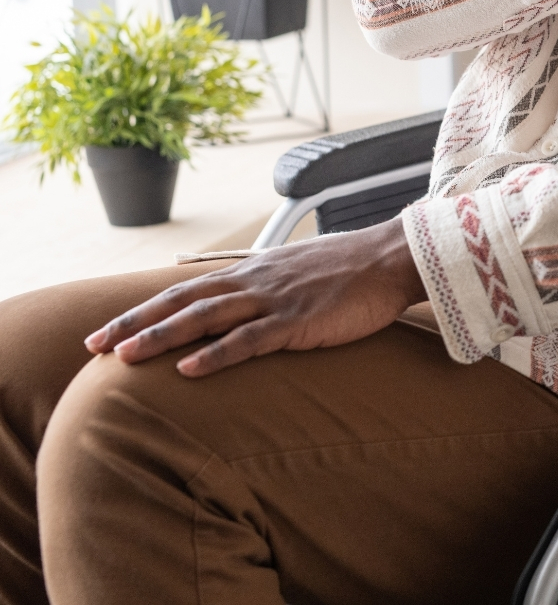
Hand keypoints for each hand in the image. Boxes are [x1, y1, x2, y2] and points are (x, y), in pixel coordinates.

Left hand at [84, 217, 426, 376]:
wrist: (394, 259)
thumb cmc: (353, 271)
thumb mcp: (301, 273)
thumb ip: (270, 287)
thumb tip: (246, 305)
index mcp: (255, 271)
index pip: (187, 290)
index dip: (145, 309)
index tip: (109, 329)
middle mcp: (256, 281)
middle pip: (182, 301)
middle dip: (135, 323)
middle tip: (92, 344)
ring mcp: (275, 299)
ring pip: (205, 318)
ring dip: (161, 337)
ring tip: (124, 357)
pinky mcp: (299, 319)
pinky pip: (249, 340)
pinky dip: (216, 354)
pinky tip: (188, 369)